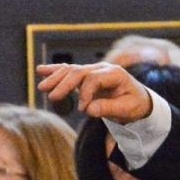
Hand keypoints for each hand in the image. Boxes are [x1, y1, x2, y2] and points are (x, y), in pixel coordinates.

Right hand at [36, 63, 153, 123]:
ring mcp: (93, 70)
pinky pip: (69, 71)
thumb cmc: (134, 104)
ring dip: (56, 77)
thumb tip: (89, 110)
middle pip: (79, 72)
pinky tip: (41, 70)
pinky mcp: (86, 76)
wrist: (138, 100)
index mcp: (114, 74)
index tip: (83, 110)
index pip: (94, 79)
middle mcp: (102, 68)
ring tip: (42, 87)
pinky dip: (55, 71)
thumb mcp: (126, 109)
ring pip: (71, 70)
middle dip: (65, 84)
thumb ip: (108, 108)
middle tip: (53, 97)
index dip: (86, 94)